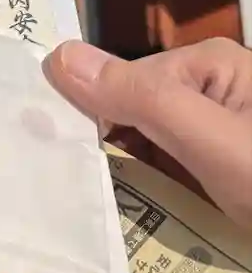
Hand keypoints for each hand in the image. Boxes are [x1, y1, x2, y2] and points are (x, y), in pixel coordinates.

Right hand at [43, 37, 251, 227]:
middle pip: (130, 112)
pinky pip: (170, 172)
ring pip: (146, 145)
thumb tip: (56, 56)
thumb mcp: (211, 139)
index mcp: (207, 64)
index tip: (52, 156)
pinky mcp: (219, 165)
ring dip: (124, 176)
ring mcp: (215, 129)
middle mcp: (208, 88)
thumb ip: (141, 99)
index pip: (120, 83)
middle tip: (64, 187)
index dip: (87, 116)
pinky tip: (131, 215)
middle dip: (104, 148)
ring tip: (87, 207)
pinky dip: (150, 193)